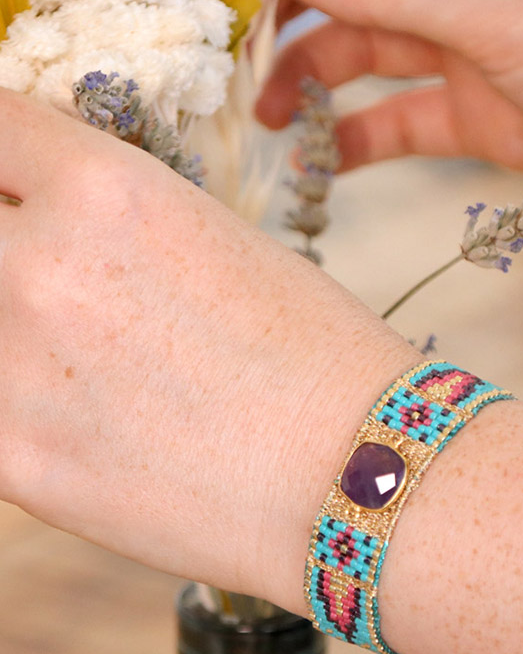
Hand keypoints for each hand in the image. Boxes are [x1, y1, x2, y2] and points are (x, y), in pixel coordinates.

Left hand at [0, 90, 415, 606]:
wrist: (357, 472)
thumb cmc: (315, 354)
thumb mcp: (216, 242)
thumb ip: (112, 222)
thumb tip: (48, 221)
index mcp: (107, 189)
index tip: (5, 181)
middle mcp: (43, 265)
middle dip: (2, 240)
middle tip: (37, 278)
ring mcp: (14, 367)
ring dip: (6, 325)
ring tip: (66, 356)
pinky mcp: (11, 459)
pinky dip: (11, 402)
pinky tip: (63, 415)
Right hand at [257, 0, 522, 195]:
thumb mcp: (494, 8)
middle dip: (292, 25)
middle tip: (244, 73)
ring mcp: (464, 49)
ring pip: (365, 58)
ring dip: (313, 86)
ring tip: (272, 123)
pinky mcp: (474, 115)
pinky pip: (398, 121)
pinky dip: (359, 141)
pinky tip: (324, 163)